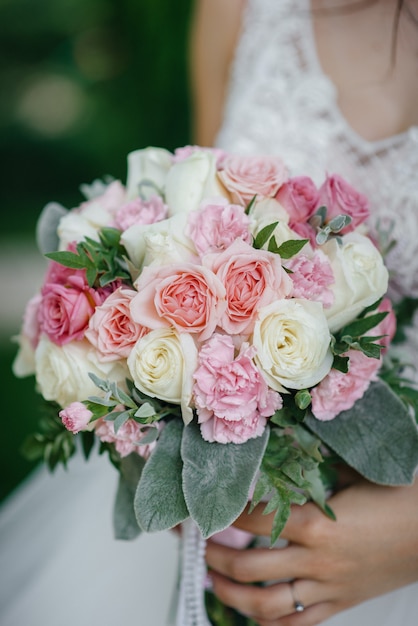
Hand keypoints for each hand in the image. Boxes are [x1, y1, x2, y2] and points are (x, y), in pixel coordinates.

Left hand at [205, 478, 417, 624]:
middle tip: (203, 546)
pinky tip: (253, 616)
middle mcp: (316, 561)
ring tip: (215, 582)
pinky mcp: (340, 605)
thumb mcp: (353, 474)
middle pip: (249, 568)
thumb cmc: (397, 499)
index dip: (226, 515)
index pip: (254, 522)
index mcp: (316, 525)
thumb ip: (315, 467)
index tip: (211, 508)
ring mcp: (327, 588)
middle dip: (217, 558)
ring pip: (267, 607)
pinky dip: (271, 625)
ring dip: (233, 596)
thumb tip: (285, 451)